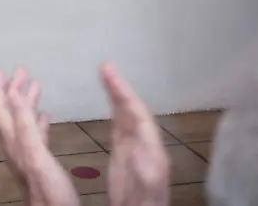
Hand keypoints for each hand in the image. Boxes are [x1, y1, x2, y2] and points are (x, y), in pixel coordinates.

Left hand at [0, 68, 79, 205]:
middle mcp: (16, 145)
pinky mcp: (38, 162)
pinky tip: (46, 116)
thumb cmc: (47, 188)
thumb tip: (12, 93)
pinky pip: (35, 134)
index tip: (1, 69)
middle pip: (10, 111)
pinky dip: (38, 120)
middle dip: (13, 89)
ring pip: (22, 121)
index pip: (1, 109)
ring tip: (35, 85)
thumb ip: (24, 123)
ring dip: (26, 102)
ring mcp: (26, 154)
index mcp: (14, 140)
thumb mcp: (35, 152)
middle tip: (22, 70)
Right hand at [101, 63, 169, 205]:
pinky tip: (109, 101)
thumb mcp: (147, 194)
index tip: (108, 72)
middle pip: (134, 111)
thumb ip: (145, 173)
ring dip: (117, 94)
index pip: (139, 116)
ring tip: (104, 73)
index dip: (124, 93)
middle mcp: (146, 146)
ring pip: (128, 116)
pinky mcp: (127, 156)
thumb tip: (137, 147)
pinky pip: (121, 126)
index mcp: (152, 153)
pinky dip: (115, 110)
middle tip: (104, 65)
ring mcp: (137, 150)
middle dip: (120, 87)